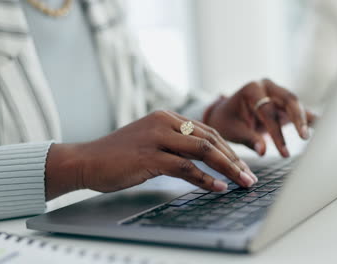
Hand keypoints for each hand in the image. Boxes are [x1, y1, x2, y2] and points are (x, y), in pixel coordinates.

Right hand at [45, 111, 256, 199]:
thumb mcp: (151, 143)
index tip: (242, 165)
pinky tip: (218, 188)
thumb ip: (175, 146)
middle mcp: (164, 122)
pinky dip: (205, 179)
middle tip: (250, 176)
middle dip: (234, 160)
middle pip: (211, 139)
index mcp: (167, 117)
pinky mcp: (149, 156)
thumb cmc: (118, 155)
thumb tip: (202, 161)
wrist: (85, 160)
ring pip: (203, 150)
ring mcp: (157, 137)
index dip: (229, 149)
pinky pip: (185, 167)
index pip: (208, 131)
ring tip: (243, 182)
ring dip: (227, 168)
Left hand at [204, 79, 315, 156]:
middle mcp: (267, 86)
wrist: (225, 114)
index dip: (276, 132)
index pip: (268, 110)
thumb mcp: (233, 130)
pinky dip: (309, 118)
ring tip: (311, 136)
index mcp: (252, 89)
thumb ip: (249, 139)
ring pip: (296, 104)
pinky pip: (299, 110)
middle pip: (288, 100)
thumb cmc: (227, 121)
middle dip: (298, 119)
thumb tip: (263, 152)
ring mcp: (277, 92)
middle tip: (304, 137)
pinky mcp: (284, 103)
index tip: (283, 152)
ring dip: (304, 120)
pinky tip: (324, 126)